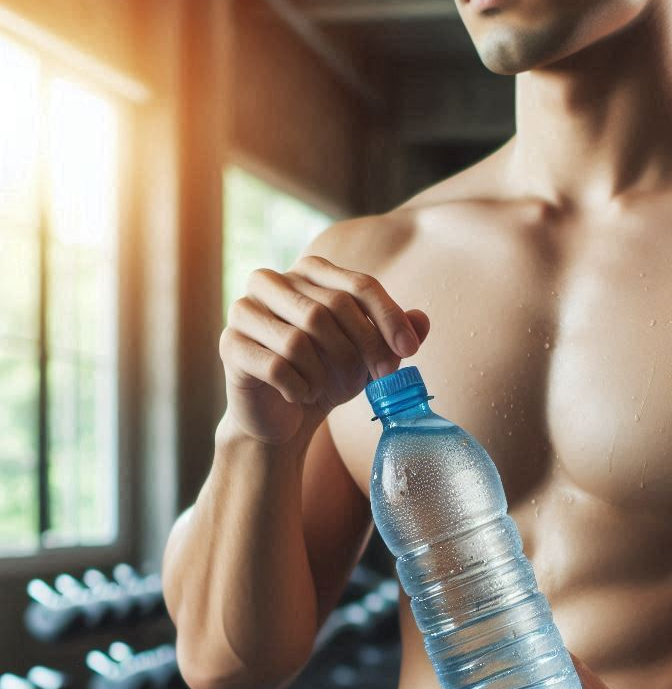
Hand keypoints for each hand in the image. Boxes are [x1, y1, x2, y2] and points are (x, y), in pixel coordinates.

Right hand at [219, 255, 430, 446]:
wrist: (283, 417)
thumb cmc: (326, 377)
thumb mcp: (368, 357)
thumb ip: (394, 336)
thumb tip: (423, 320)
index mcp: (308, 271)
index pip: (357, 284)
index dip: (388, 318)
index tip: (409, 351)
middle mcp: (271, 281)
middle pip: (331, 309)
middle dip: (362, 350)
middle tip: (375, 380)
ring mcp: (244, 310)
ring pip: (301, 339)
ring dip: (326, 373)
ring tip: (328, 388)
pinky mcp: (231, 345)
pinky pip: (276, 366)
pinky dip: (299, 387)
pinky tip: (301, 396)